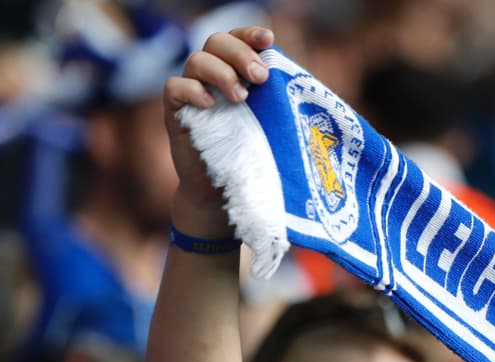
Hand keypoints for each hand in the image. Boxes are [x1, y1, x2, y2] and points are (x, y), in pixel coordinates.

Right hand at [163, 26, 273, 234]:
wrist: (225, 196)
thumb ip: (286, 107)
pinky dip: (191, 89)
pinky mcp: (175, 113)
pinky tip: (210, 103)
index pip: (239, 38)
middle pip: (217, 41)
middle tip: (261, 77)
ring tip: (241, 98)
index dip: (250, 33)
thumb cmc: (256, 159)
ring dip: (221, 72)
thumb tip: (319, 97)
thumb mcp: (276, 129)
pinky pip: (174, 87)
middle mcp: (212, 76)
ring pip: (196, 60)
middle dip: (241, 53)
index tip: (269, 39)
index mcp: (237, 72)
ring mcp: (193, 92)